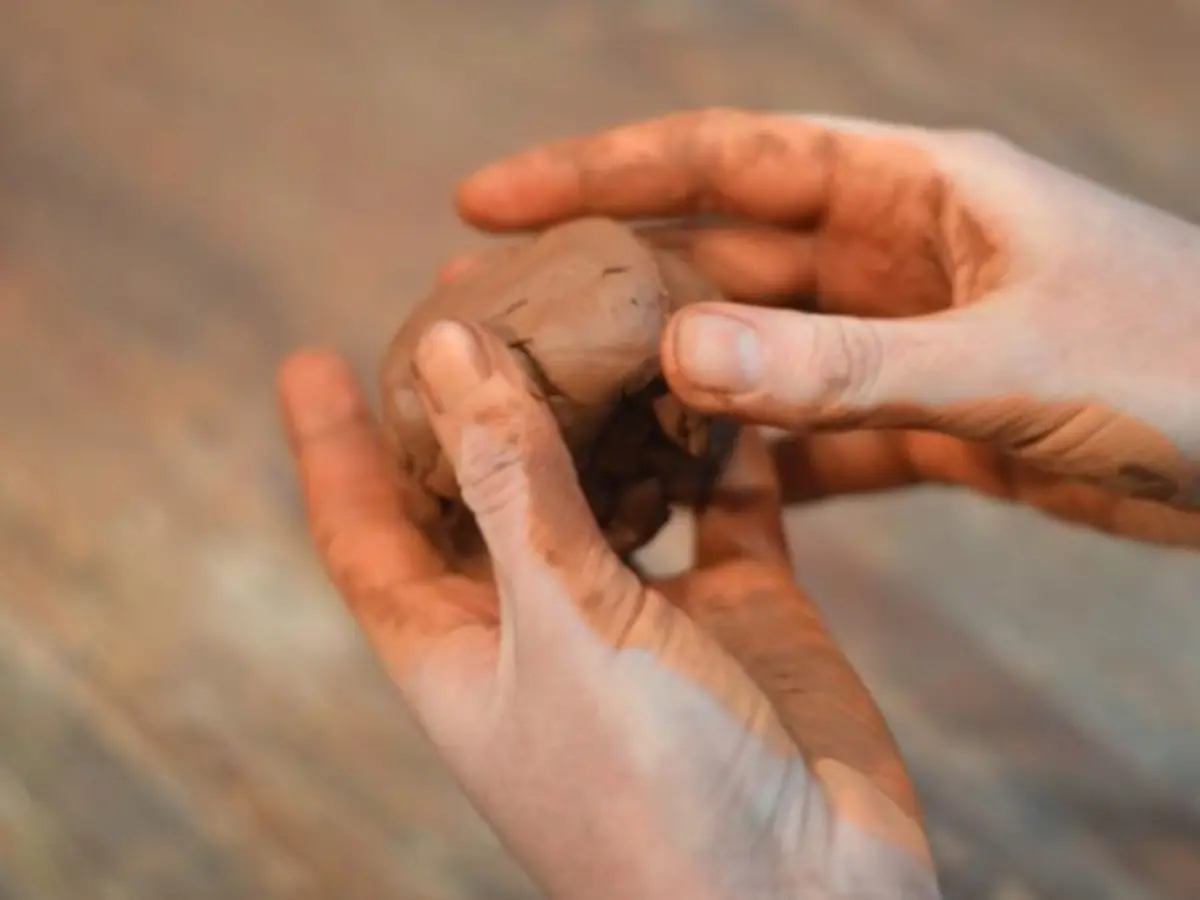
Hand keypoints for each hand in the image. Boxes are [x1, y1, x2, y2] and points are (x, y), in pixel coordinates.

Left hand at [278, 325, 940, 899]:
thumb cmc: (652, 800)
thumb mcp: (562, 628)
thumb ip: (512, 485)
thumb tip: (453, 348)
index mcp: (460, 646)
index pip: (365, 529)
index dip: (332, 444)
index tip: (307, 358)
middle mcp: (544, 621)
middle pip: (489, 480)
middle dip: (476, 389)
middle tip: (474, 282)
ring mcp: (647, 611)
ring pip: (608, 474)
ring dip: (599, 394)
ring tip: (595, 294)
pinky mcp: (743, 603)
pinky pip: (721, 494)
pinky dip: (715, 431)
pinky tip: (715, 358)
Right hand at [453, 109, 1199, 546]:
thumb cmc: (1191, 368)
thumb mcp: (1010, 361)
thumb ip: (844, 366)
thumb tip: (683, 358)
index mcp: (914, 188)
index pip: (724, 158)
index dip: (598, 170)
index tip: (489, 199)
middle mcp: (899, 252)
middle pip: (725, 258)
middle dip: (620, 289)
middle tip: (511, 329)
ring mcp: (913, 337)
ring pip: (763, 354)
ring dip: (683, 386)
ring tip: (581, 419)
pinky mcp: (935, 418)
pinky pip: (819, 434)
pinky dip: (763, 464)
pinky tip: (699, 497)